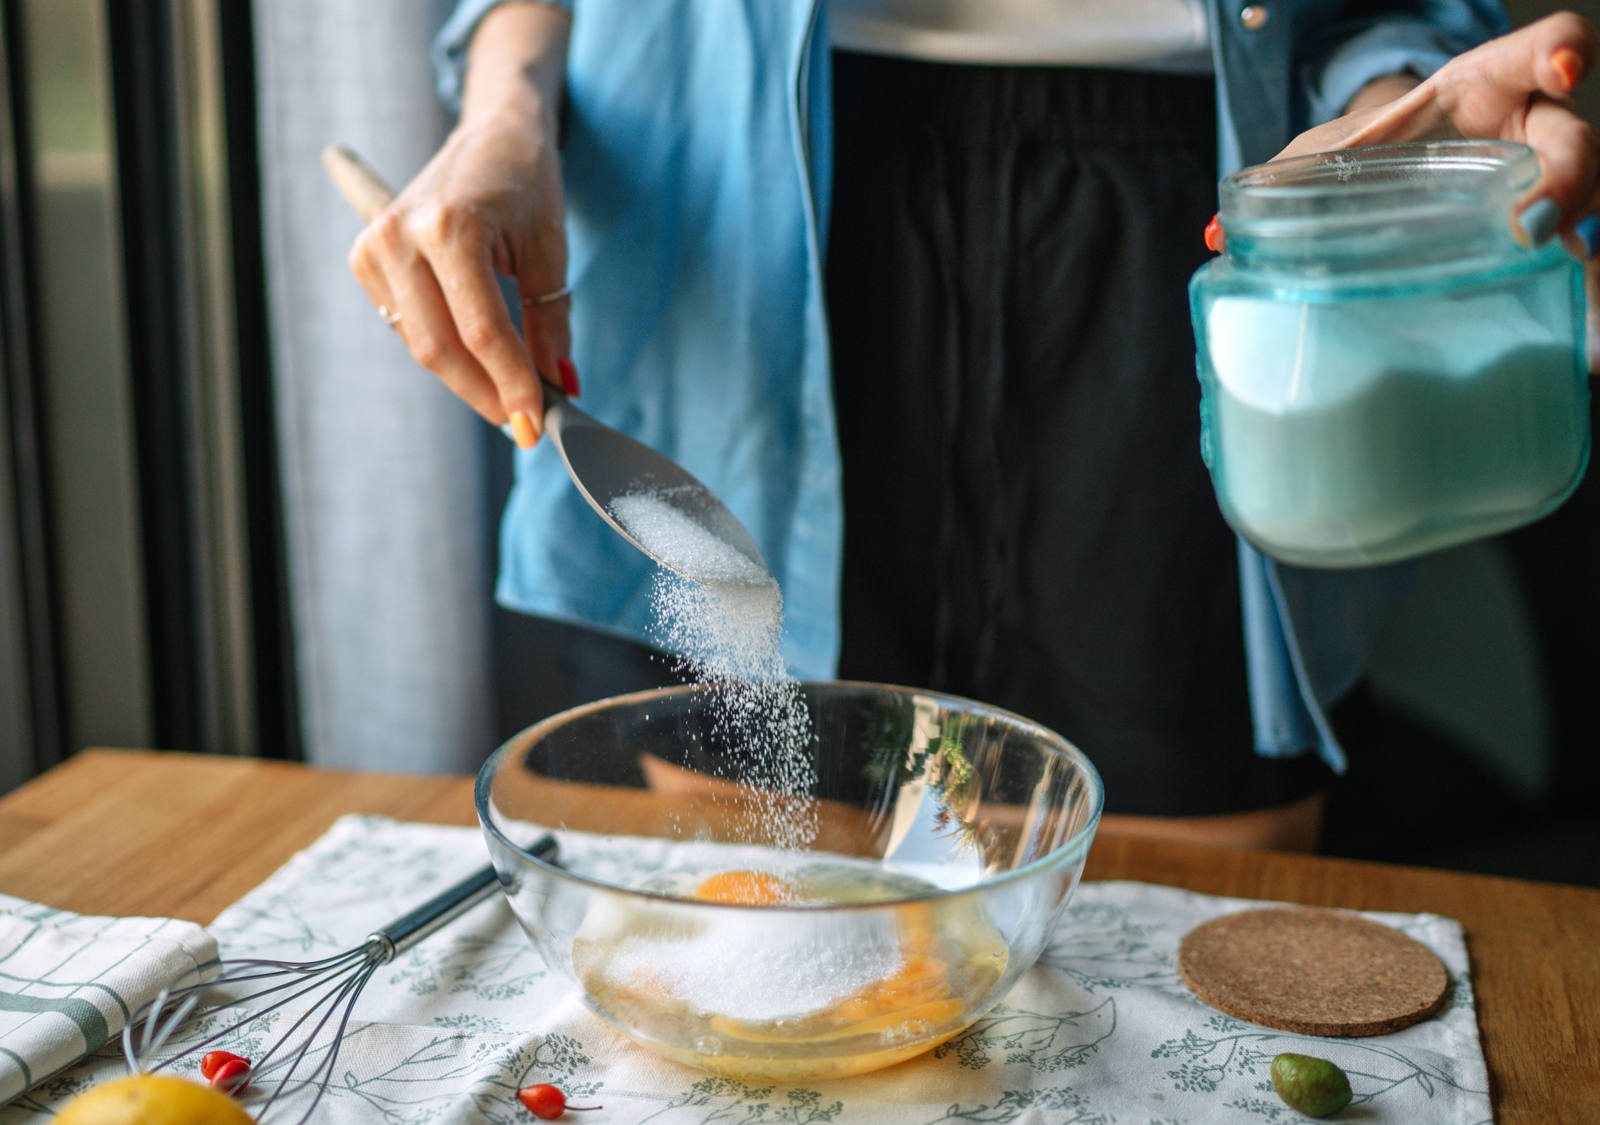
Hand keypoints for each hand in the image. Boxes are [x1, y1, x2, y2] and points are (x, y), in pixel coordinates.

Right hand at [346, 111, 572, 446]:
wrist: (492, 134)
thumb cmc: (527, 186)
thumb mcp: (550, 253)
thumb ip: (551, 324)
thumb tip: (560, 388)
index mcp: (449, 227)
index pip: (482, 332)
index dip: (512, 384)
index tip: (539, 422)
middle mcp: (400, 236)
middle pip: (441, 348)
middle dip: (486, 395)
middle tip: (525, 425)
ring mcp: (374, 248)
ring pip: (421, 346)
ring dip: (467, 381)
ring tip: (510, 398)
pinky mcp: (365, 259)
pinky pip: (407, 329)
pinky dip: (446, 354)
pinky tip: (478, 363)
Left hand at [1276, 13, 1599, 368]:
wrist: (1386, 180)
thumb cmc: (1369, 152)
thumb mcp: (1327, 154)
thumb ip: (1283, 181)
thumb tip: (1216, 234)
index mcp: (1480, 86)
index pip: (1539, 50)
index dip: (1560, 52)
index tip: (1562, 70)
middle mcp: (1525, 129)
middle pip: (1577, 138)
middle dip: (1568, 175)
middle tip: (1531, 220)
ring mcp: (1538, 181)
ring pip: (1584, 194)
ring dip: (1569, 226)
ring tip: (1543, 259)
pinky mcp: (1535, 232)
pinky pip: (1563, 248)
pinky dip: (1562, 273)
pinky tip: (1556, 300)